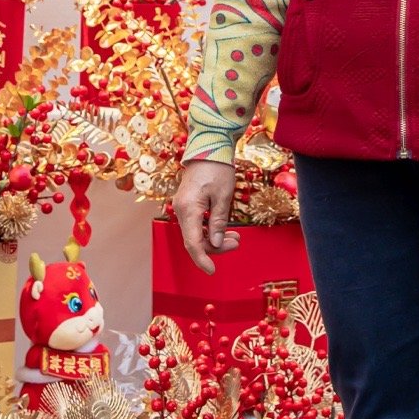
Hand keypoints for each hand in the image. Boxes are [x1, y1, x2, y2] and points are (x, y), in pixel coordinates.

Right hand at [173, 160, 239, 274]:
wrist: (209, 147)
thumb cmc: (218, 168)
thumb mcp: (223, 196)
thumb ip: (218, 222)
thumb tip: (215, 243)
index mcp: (189, 209)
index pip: (192, 243)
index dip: (202, 259)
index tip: (212, 271)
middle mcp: (181, 210)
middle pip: (195, 240)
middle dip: (215, 246)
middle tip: (236, 243)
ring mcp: (183, 207)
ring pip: (196, 233)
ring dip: (214, 238)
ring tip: (235, 237)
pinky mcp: (188, 204)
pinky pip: (196, 224)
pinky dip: (209, 229)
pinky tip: (225, 230)